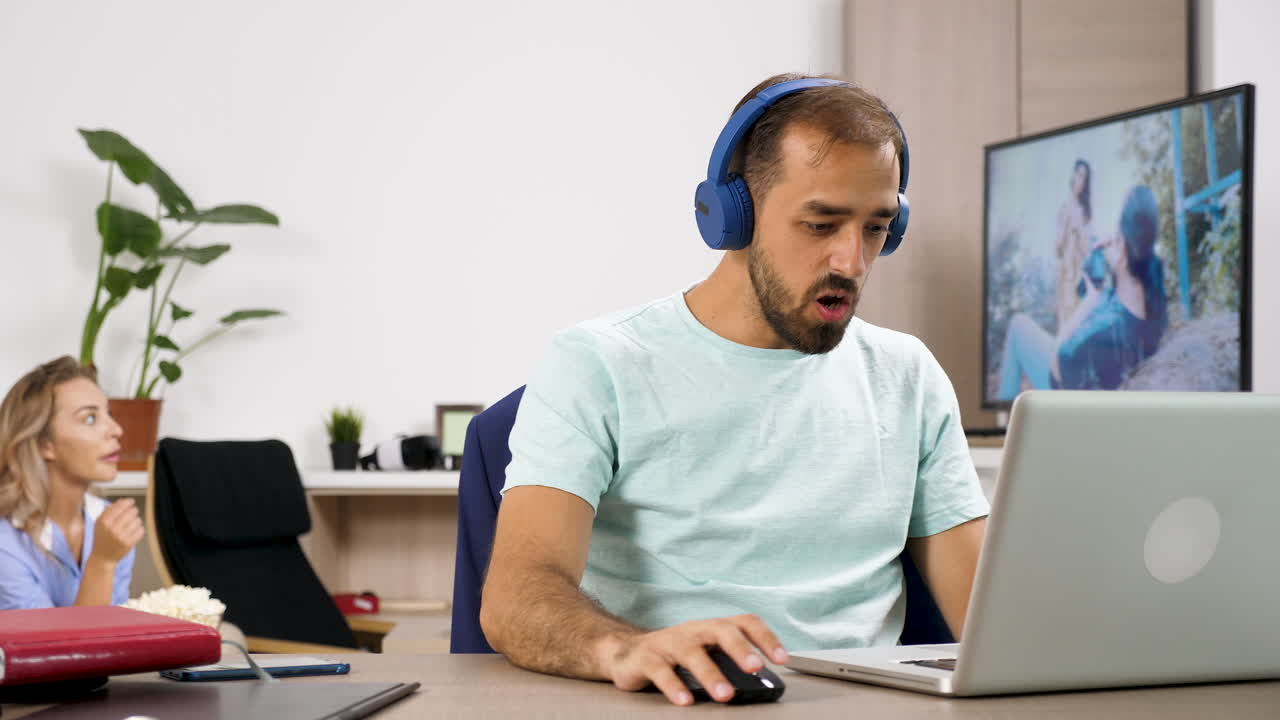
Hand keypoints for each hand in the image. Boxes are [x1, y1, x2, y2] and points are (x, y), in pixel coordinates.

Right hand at [89, 498, 143, 563]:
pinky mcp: (129, 543)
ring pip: (138, 520)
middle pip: (131, 512)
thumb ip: (109, 510)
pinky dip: (139, 529)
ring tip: (130, 525)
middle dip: (133, 511)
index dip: (127, 502)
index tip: (131, 501)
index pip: (120, 506)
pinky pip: (141, 530)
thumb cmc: (101, 538)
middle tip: (131, 514)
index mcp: (104, 521)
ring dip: (136, 521)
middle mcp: (112, 528)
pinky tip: (133, 532)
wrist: (102, 557)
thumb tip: (122, 500)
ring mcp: (121, 536)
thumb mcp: (99, 523)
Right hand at [598, 614, 786, 705]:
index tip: (781, 658)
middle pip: (720, 630)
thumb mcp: (705, 654)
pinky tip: (685, 700)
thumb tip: (761, 685)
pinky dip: (673, 686)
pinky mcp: (646, 658)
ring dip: (710, 673)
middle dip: (740, 648)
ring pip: (691, 652)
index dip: (765, 637)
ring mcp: (669, 643)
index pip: (744, 622)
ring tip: (725, 694)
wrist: (627, 652)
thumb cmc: (676, 655)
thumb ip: (729, 665)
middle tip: (755, 668)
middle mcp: (693, 630)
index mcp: (712, 628)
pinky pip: (660, 671)